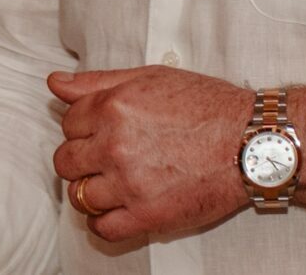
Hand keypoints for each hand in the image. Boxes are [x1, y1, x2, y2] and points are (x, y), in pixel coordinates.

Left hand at [47, 66, 250, 243]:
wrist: (250, 142)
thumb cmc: (208, 107)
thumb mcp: (152, 77)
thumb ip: (98, 81)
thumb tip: (55, 82)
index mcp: (115, 107)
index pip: (68, 122)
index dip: (84, 126)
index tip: (104, 131)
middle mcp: (116, 145)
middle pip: (65, 161)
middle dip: (82, 158)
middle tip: (109, 156)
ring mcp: (129, 183)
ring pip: (79, 195)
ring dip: (93, 189)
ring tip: (117, 180)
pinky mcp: (146, 216)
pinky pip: (101, 228)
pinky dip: (104, 220)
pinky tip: (121, 206)